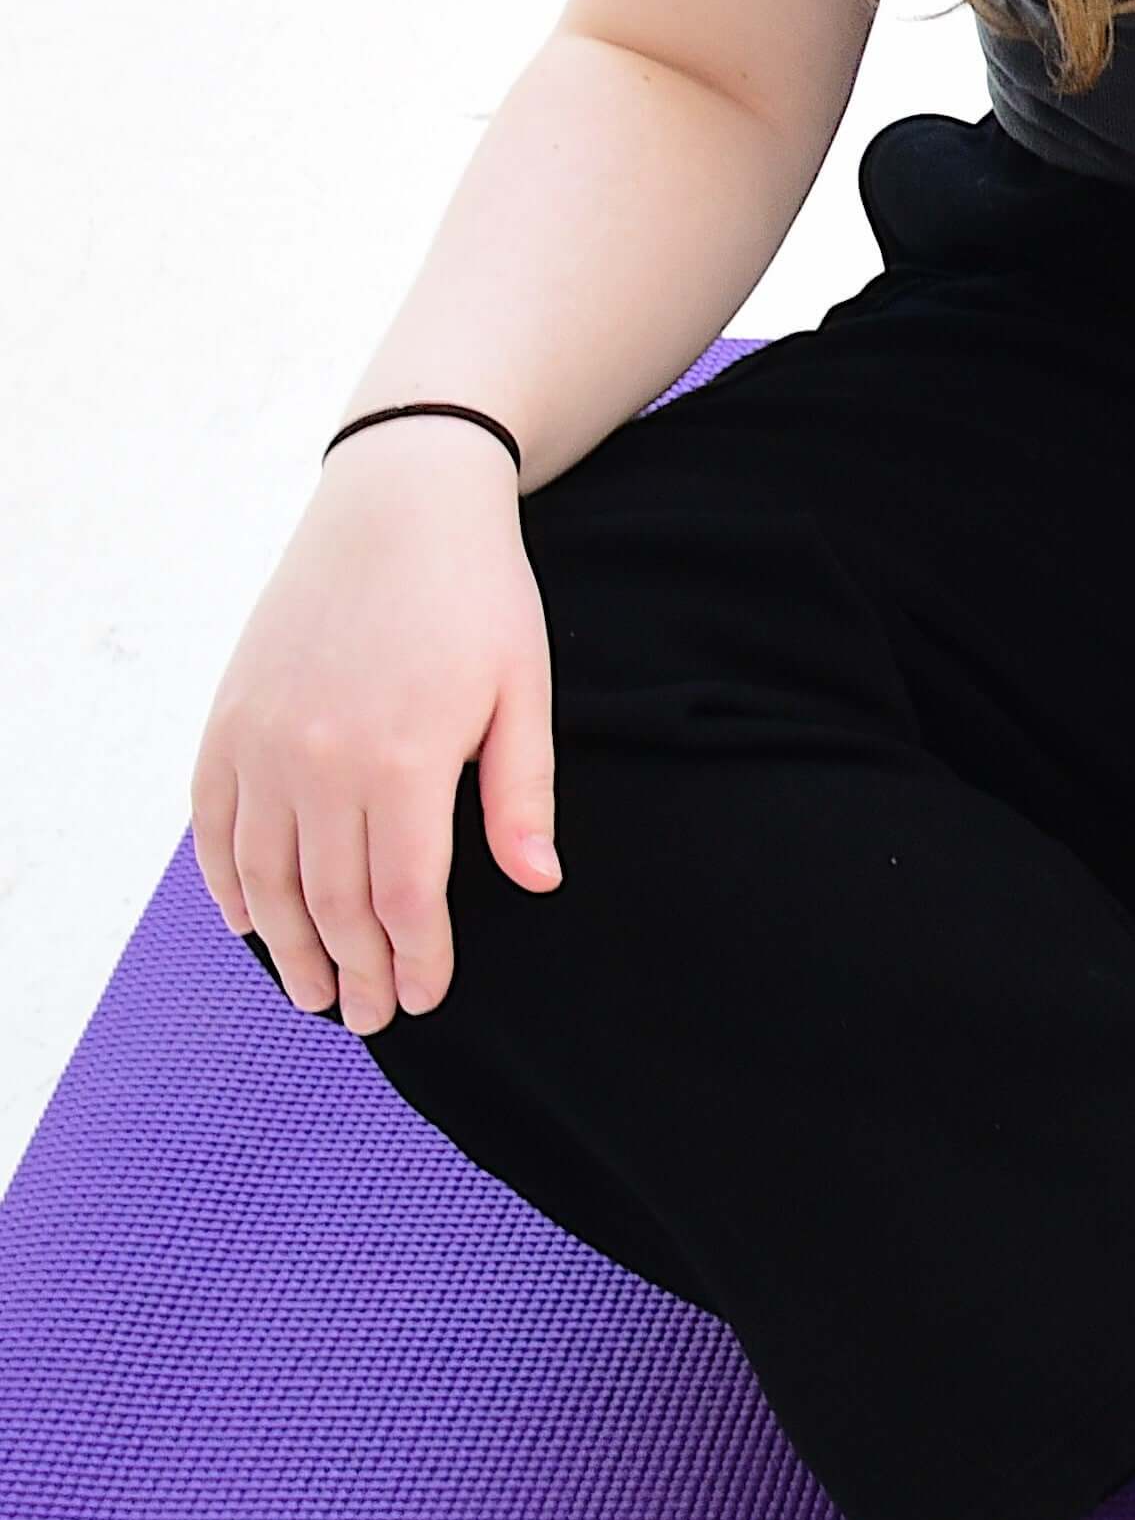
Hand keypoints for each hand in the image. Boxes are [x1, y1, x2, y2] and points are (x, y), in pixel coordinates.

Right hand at [190, 428, 562, 1034]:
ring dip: (286, 947)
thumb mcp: (524, 689)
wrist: (398, 502)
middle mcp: (321, 761)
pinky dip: (226, 883)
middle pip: (332, 903)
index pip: (404, 899)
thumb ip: (521, 795)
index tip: (426, 996)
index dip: (416, 959)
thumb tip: (537, 884)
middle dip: (353, 972)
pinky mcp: (229, 718)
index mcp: (404, 760)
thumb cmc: (477, 595)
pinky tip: (250, 920)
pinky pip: (212, 825)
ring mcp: (264, 741)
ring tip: (312, 990)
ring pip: (264, 878)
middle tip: (368, 1017)